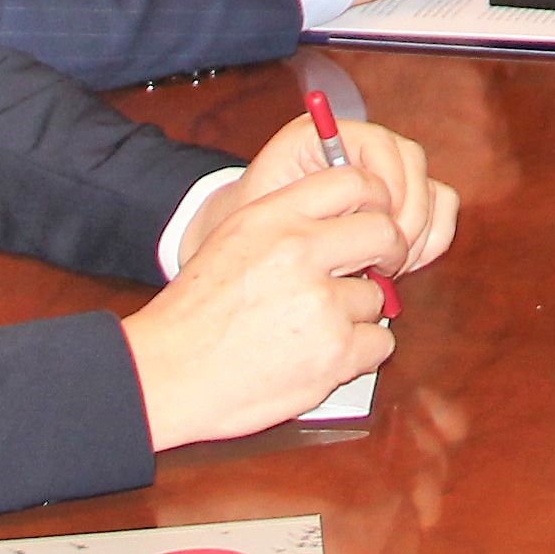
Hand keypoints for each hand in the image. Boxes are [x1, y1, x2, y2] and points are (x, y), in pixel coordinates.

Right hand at [121, 170, 414, 450]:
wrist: (166, 372)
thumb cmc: (197, 312)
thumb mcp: (235, 238)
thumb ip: (291, 220)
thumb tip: (353, 213)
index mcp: (273, 217)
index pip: (354, 181)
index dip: (376, 199)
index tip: (374, 218)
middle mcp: (300, 251)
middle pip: (383, 233)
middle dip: (388, 252)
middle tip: (377, 268)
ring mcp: (321, 304)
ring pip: (378, 298)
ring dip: (358, 315)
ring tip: (315, 328)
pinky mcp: (334, 353)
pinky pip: (379, 344)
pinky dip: (359, 353)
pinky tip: (323, 355)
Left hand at [225, 106, 457, 272]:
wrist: (253, 245)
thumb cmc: (255, 227)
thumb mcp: (265, 213)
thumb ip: (301, 205)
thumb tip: (351, 212)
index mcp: (325, 136)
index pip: (380, 144)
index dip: (387, 184)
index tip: (374, 224)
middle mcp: (364, 148)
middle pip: (413, 162)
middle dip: (408, 213)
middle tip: (390, 255)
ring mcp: (390, 175)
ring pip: (433, 188)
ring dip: (421, 231)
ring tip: (394, 265)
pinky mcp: (405, 203)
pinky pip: (440, 211)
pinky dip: (432, 239)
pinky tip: (406, 264)